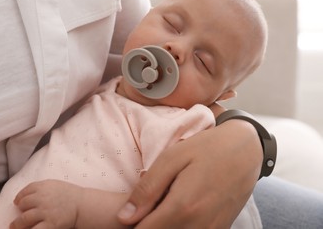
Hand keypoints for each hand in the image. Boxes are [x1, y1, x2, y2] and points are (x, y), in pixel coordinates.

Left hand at [10, 180, 82, 228]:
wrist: (83, 205)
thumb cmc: (70, 194)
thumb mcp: (54, 184)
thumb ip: (40, 187)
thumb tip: (25, 195)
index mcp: (43, 187)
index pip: (25, 191)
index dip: (19, 197)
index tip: (18, 202)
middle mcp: (41, 198)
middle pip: (23, 204)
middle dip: (20, 210)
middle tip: (19, 215)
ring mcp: (45, 212)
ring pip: (23, 219)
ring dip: (17, 224)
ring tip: (14, 226)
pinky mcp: (50, 224)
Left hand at [118, 120, 262, 227]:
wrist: (246, 150)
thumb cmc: (206, 148)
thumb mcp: (172, 159)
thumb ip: (147, 189)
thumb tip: (124, 217)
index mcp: (183, 207)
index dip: (132, 223)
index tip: (132, 210)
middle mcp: (199, 225)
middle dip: (148, 223)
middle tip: (150, 202)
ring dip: (165, 225)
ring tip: (164, 203)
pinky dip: (180, 226)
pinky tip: (179, 208)